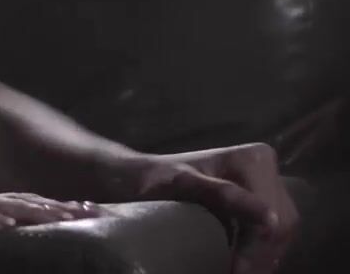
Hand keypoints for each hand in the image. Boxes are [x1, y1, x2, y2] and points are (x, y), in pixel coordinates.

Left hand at [124, 143, 297, 273]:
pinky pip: (273, 233)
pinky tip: (245, 266)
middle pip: (281, 224)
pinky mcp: (260, 199)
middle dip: (262, 257)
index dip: (256, 249)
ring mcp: (266, 183)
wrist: (140, 177)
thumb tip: (269, 219)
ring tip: (241, 273)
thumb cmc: (154, 178)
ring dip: (264, 258)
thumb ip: (224, 194)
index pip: (270, 215)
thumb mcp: (181, 183)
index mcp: (252, 159)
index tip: (236, 271)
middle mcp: (265, 166)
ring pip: (281, 232)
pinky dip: (261, 253)